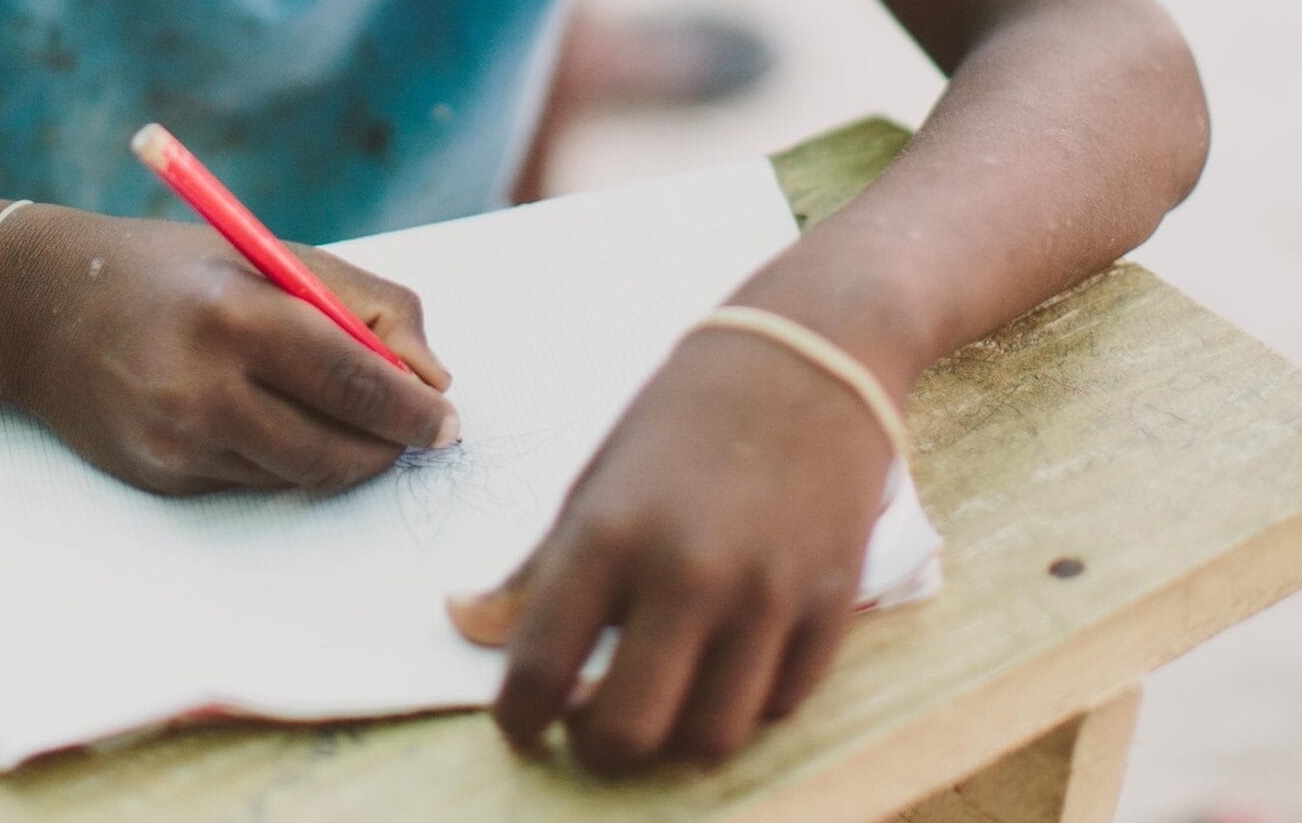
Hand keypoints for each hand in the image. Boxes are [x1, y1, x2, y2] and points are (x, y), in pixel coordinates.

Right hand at [0, 205, 458, 495]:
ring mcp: (178, 442)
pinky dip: (281, 458)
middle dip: (390, 447)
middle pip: (338, 449)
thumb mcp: (270, 255)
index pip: (360, 382)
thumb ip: (364, 306)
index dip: (416, 412)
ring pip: (301, 474)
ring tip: (347, 419)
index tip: (447, 421)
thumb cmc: (176, 272)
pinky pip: (254, 481)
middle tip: (418, 434)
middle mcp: (205, 388)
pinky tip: (264, 418)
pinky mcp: (161, 476)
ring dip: (340, 455)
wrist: (40, 309)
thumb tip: (432, 381)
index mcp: (240, 317)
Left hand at [447, 328, 896, 772]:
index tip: (523, 724)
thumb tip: (467, 626)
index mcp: (609, 533)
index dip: (519, 718)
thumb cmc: (687, 411)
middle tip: (589, 725)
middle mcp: (688, 573)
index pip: (540, 669)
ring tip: (663, 701)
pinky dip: (747, 700)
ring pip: (710, 737)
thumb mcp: (597, 478)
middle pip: (626, 732)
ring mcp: (768, 594)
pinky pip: (782, 702)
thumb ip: (538, 567)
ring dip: (676, 736)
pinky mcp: (833, 603)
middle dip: (596, 748)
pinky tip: (727, 663)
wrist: (814, 351)